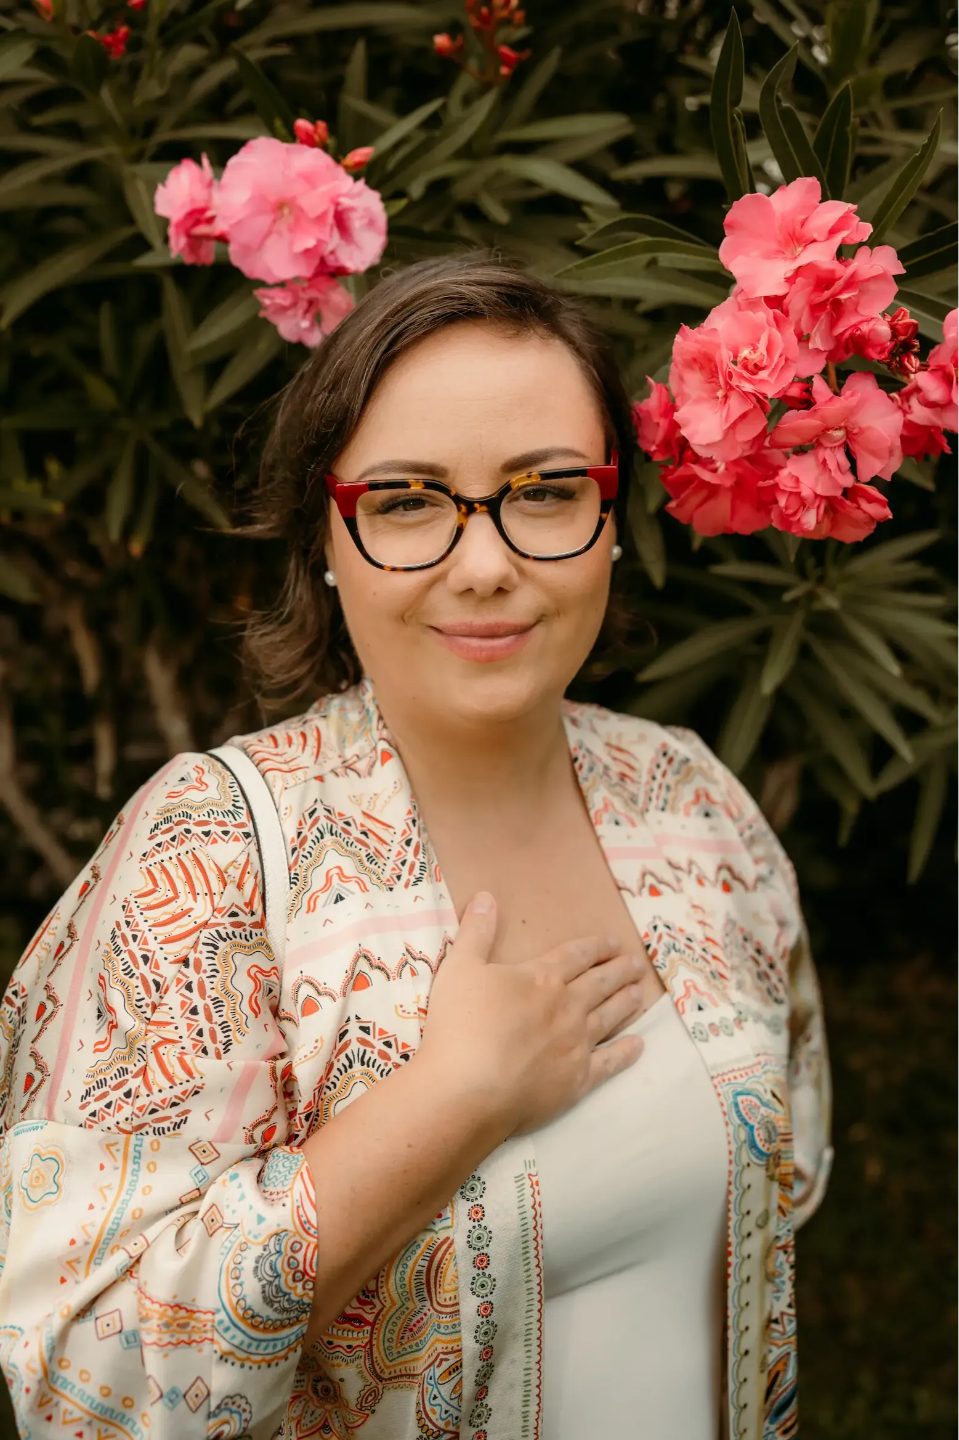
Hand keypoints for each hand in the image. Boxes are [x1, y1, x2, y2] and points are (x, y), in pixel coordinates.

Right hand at [416, 892, 646, 1138]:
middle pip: (600, 983)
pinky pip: (610, 1063)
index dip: (596, 946)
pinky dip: (626, 1053)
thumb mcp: (459, 967)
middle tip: (637, 965)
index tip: (613, 942)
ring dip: (626, 1003)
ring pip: (610, 1017)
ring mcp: (576, 1045)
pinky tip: (638, 1046)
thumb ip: (476, 931)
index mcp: (542, 978)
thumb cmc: (459, 1026)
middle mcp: (567, 1007)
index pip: (576, 955)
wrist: (467, 1090)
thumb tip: (487, 896)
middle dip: (619, 971)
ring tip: (639, 994)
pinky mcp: (577, 1080)